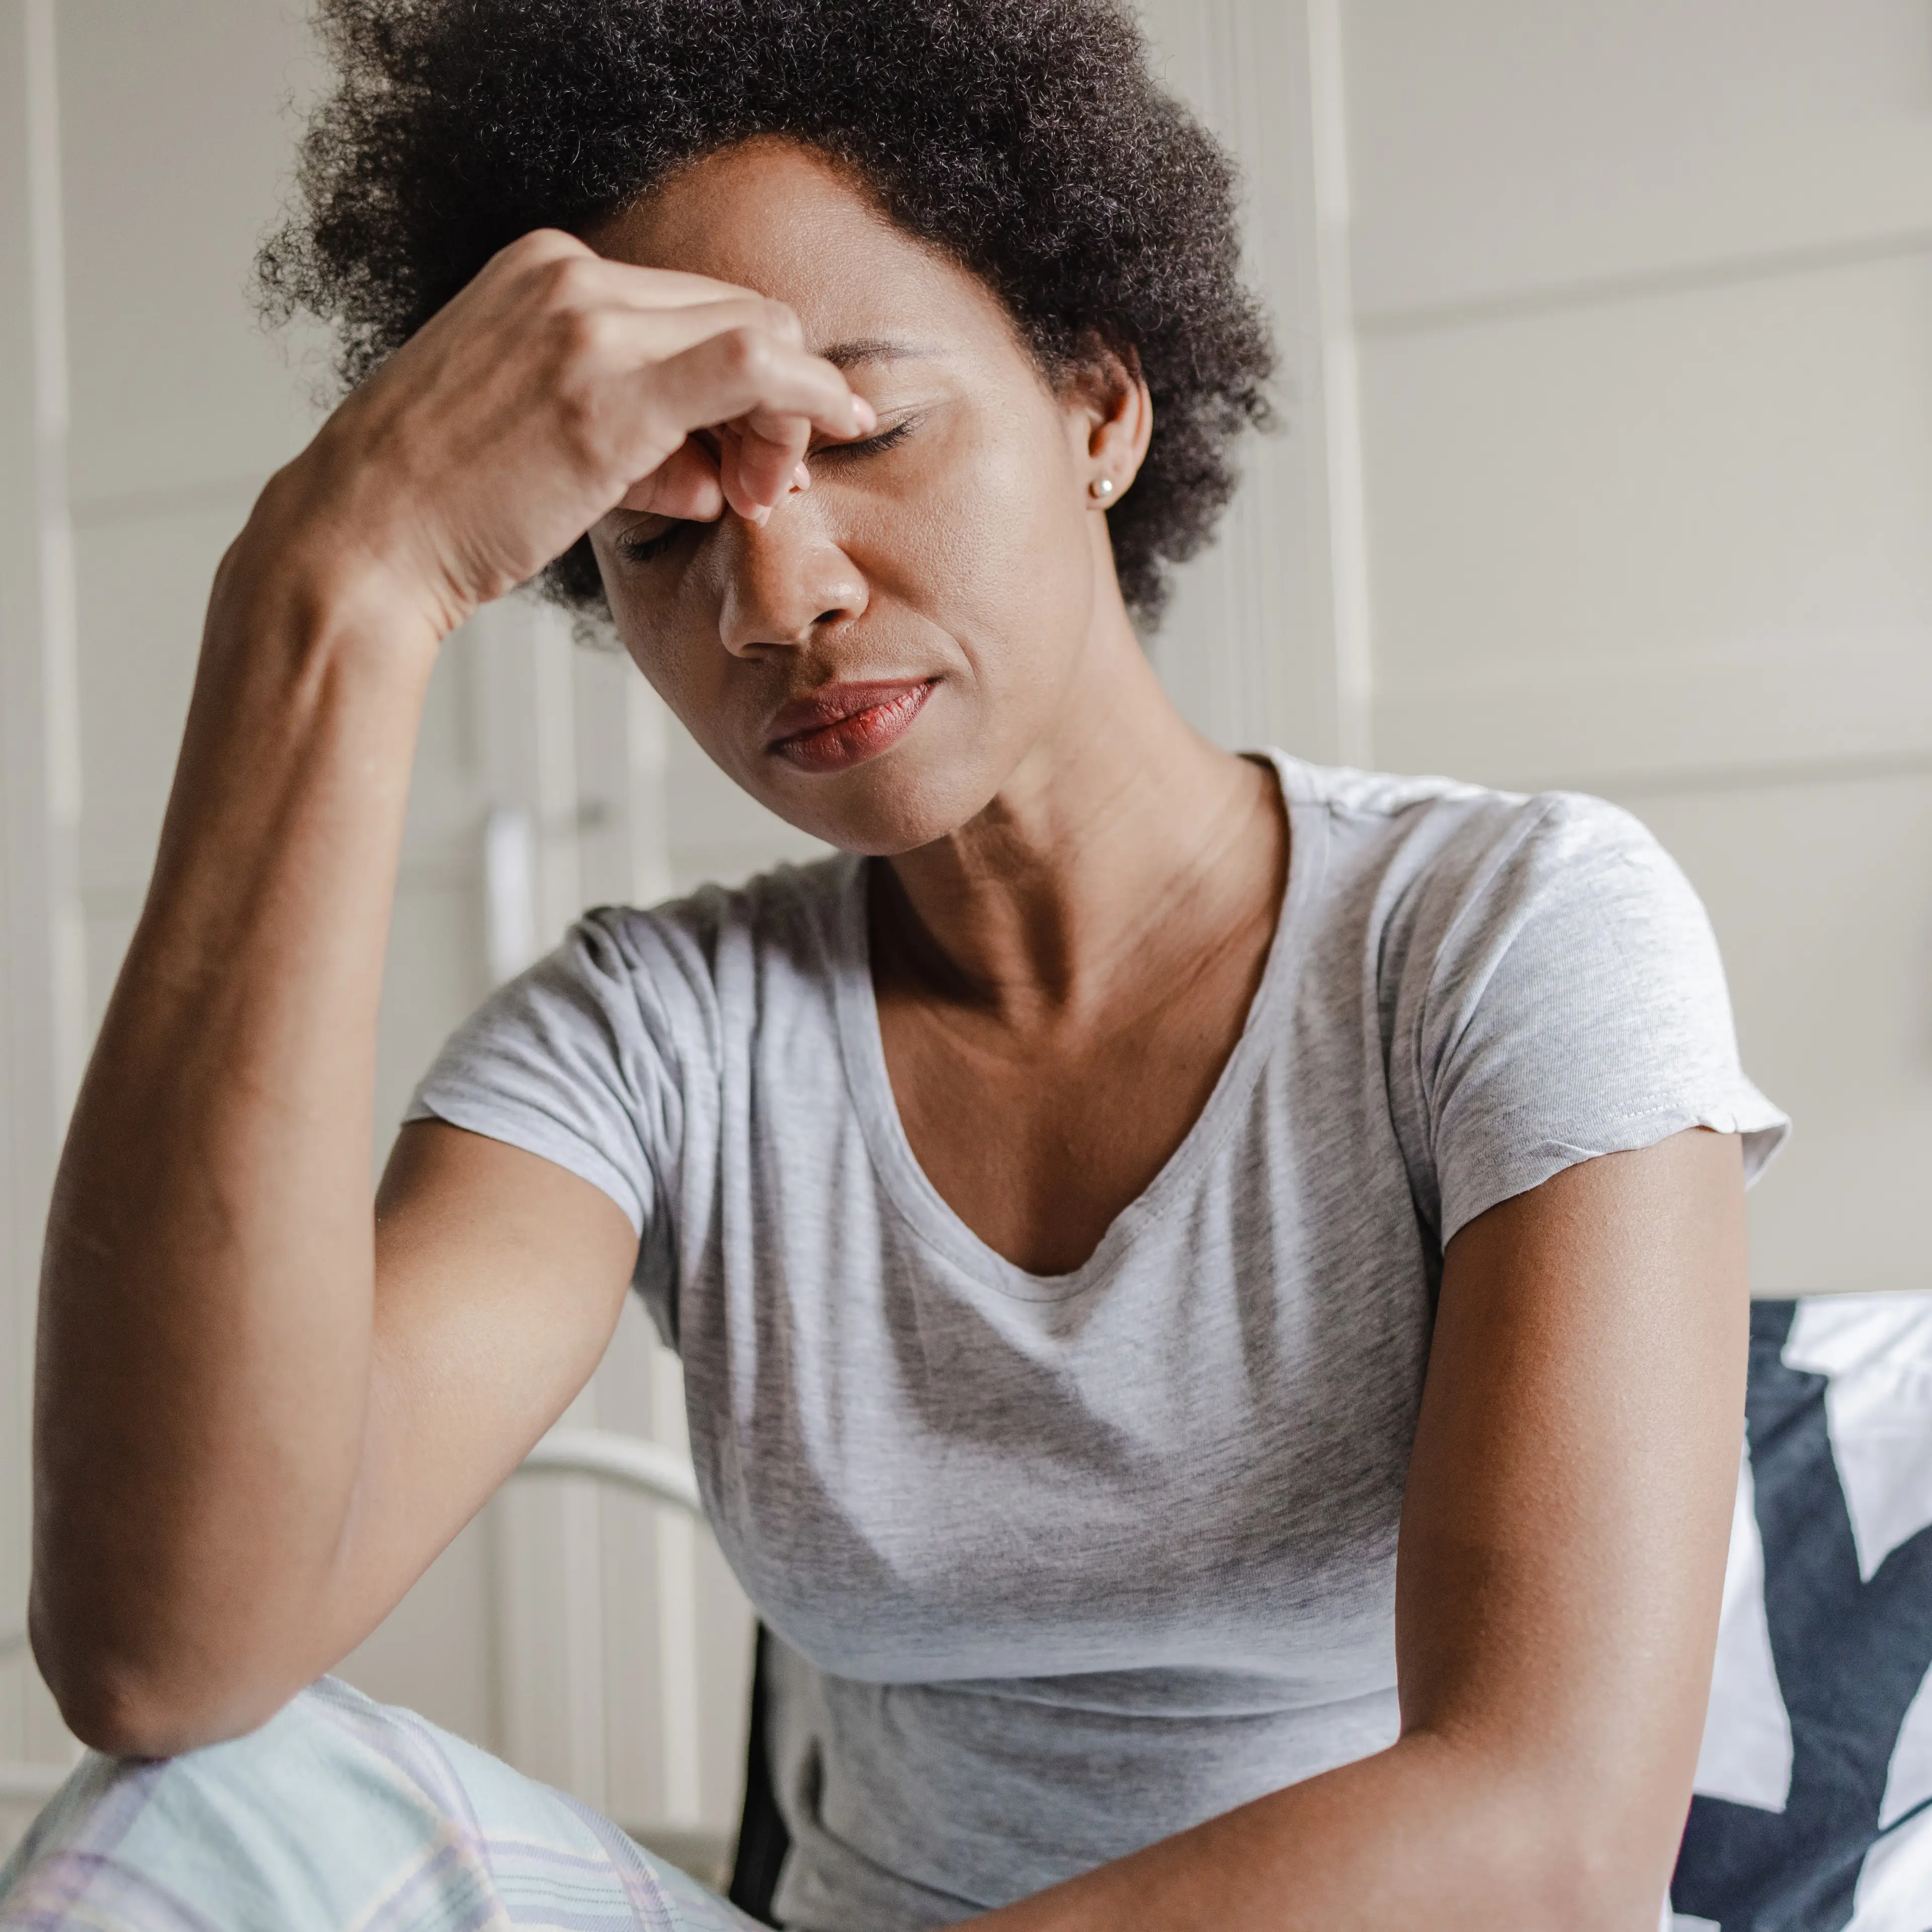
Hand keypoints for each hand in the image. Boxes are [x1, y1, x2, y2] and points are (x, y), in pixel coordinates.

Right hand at [253, 228, 874, 638]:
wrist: (361, 540)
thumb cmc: (442, 508)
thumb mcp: (541, 443)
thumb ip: (632, 436)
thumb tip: (712, 468)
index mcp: (545, 274)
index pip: (693, 308)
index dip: (747, 380)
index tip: (753, 454)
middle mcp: (568, 277)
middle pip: (736, 311)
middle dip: (778, 396)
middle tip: (772, 482)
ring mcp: (585, 323)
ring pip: (756, 333)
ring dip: (783, 416)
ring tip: (758, 493)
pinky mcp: (607, 386)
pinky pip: (750, 362)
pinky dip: (807, 393)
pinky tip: (838, 423)